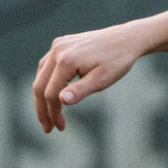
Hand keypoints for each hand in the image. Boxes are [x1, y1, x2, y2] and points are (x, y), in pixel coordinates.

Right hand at [34, 19, 157, 132]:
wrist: (127, 38)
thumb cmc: (118, 61)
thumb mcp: (102, 80)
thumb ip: (81, 91)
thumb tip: (61, 101)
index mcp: (66, 60)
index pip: (51, 94)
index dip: (53, 114)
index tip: (61, 128)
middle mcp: (57, 50)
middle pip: (40, 85)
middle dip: (42, 110)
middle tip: (48, 129)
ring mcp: (58, 45)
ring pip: (41, 75)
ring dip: (43, 97)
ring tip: (50, 115)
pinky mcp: (61, 43)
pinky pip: (47, 65)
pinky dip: (47, 82)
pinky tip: (53, 94)